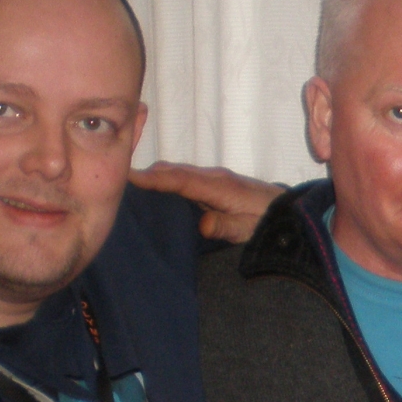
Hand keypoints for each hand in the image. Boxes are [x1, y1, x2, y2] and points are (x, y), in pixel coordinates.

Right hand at [129, 162, 280, 241]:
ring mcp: (211, 181)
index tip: (126, 176)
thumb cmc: (271, 222)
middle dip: (144, 175)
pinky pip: (181, 180)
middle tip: (111, 179)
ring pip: (175, 174)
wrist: (291, 212)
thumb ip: (228, 226)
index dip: (153, 178)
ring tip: (122, 185)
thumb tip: (203, 224)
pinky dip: (163, 182)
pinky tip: (148, 192)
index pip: (180, 179)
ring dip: (152, 178)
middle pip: (172, 172)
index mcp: (219, 186)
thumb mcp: (252, 229)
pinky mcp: (211, 186)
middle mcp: (211, 178)